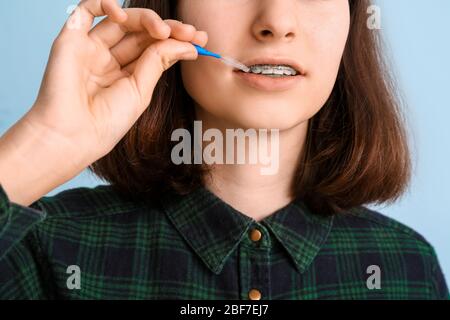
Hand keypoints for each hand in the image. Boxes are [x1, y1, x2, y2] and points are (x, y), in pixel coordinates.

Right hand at [27, 0, 206, 167]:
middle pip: (141, 33)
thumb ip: (158, 61)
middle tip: (191, 32)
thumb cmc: (106, 122)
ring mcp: (90, 48)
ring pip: (121, 20)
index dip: (177, 41)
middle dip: (168, 29)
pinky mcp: (71, 39)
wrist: (73, 135)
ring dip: (146, 18)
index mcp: (126, 74)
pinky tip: (122, 14)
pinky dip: (104, 4)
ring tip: (164, 30)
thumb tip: (187, 43)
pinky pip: (85, 10)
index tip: (200, 41)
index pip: (154, 48)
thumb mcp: (141, 90)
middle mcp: (109, 58)